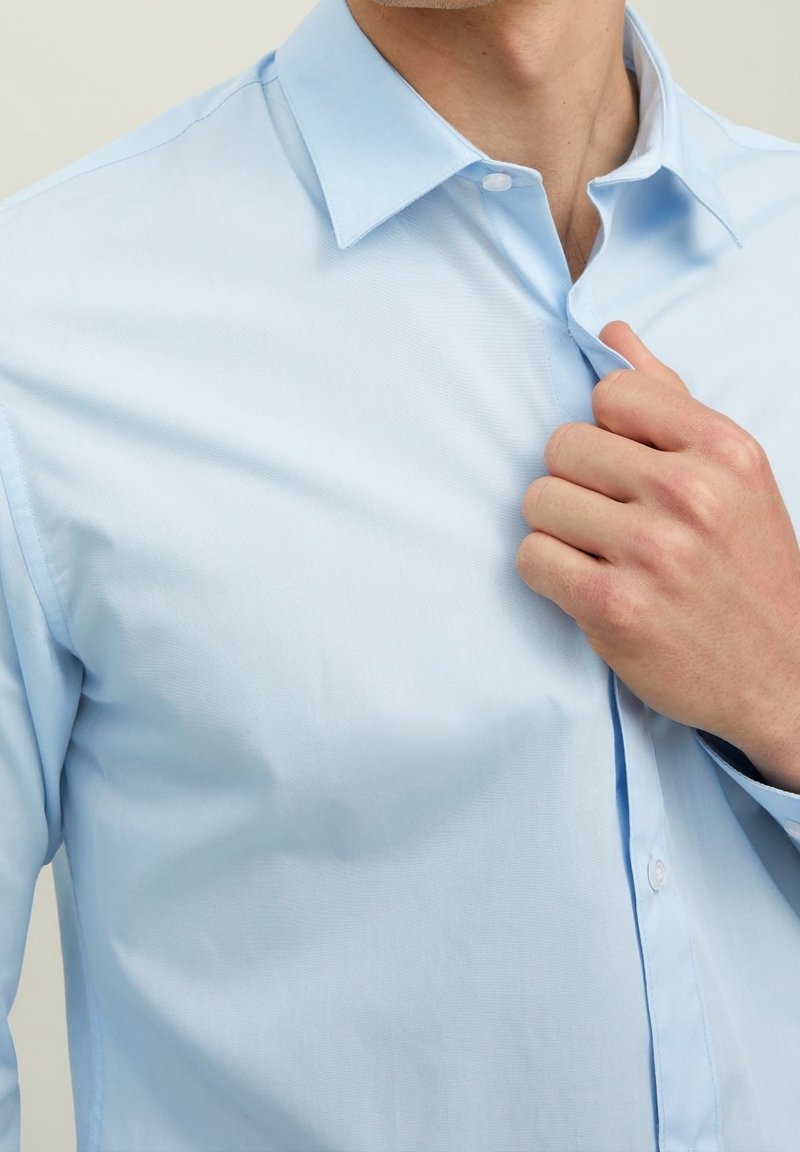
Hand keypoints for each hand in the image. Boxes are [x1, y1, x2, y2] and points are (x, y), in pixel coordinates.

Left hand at [515, 320, 799, 789]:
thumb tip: (612, 333)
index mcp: (724, 448)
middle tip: (609, 520)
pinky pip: (531, 556)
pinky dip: (547, 573)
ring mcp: (652, 552)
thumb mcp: (732, 476)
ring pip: (538, 500)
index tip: (628, 470)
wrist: (782, 675)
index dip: (606, 432)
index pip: (610, 392)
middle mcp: (691, 493)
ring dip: (557, 530)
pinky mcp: (614, 607)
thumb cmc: (749, 569)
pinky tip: (585, 586)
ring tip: (600, 554)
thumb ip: (670, 401)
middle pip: (562, 446)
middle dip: (576, 483)